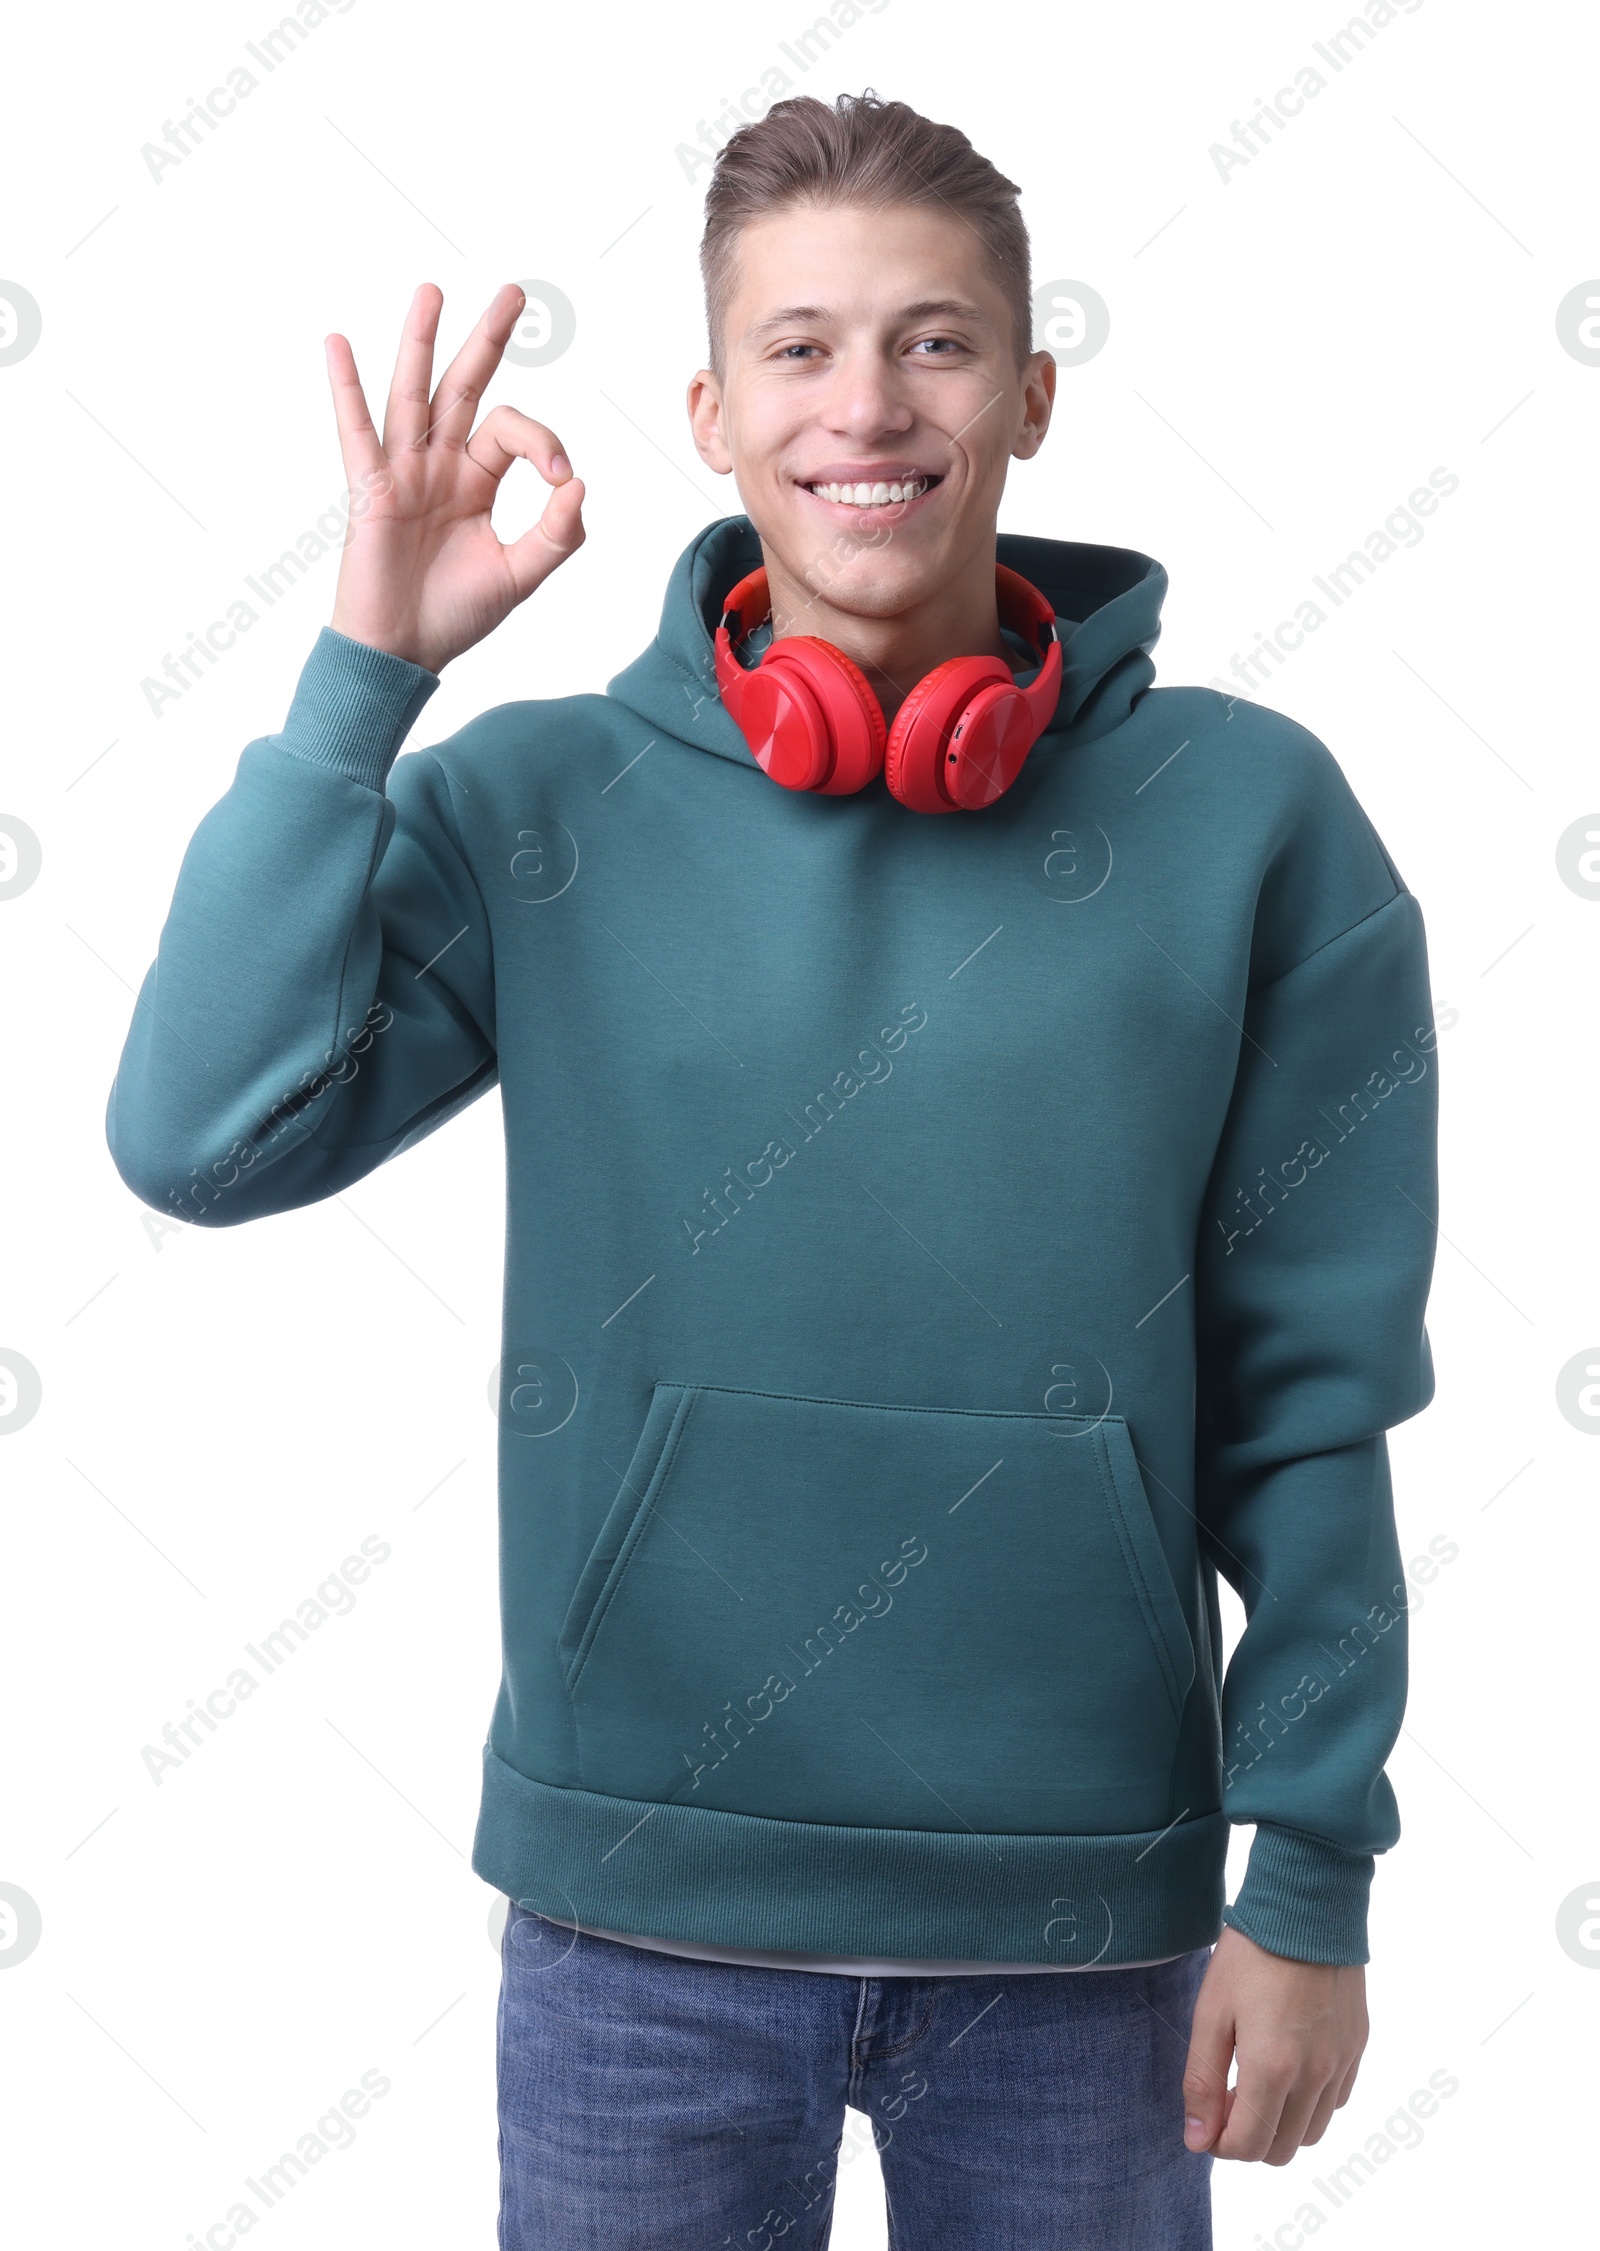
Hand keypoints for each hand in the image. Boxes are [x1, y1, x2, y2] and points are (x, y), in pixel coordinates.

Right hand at [324, 281, 584, 673]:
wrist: (404, 651)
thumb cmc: (455, 615)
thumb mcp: (520, 575)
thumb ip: (556, 533)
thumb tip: (578, 483)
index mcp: (476, 481)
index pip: (512, 432)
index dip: (542, 442)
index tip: (560, 477)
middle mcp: (439, 466)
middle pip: (465, 388)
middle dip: (488, 340)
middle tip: (514, 293)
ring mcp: (403, 473)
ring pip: (414, 394)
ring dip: (421, 341)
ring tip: (432, 290)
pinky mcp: (370, 490)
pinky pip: (357, 432)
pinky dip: (346, 389)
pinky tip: (337, 343)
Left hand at [1181, 1925, 1367, 2163]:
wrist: (1307, 1906)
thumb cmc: (1250, 1954)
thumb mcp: (1211, 2012)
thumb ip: (1203, 2080)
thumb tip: (1198, 2140)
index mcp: (1273, 2069)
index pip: (1248, 2146)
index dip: (1219, 2143)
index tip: (1206, 2118)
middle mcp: (1315, 2076)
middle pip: (1281, 2149)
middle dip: (1249, 2137)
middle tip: (1229, 2095)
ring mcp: (1342, 2063)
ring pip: (1312, 2132)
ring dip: (1281, 2124)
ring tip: (1256, 2080)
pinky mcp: (1357, 2047)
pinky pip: (1336, 2100)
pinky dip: (1311, 2102)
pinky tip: (1289, 2065)